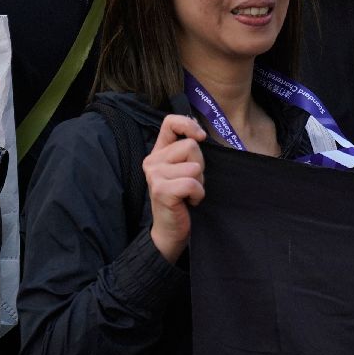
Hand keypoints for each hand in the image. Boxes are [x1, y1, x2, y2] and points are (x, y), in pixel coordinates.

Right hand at [144, 115, 207, 262]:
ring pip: (194, 166)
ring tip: (189, 194)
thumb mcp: (184, 170)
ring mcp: (154, 175)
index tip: (201, 137)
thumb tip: (200, 132)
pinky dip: (198, 194)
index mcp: (158, 152)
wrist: (171, 232)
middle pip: (191, 146)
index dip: (188, 124)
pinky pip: (192, 183)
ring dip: (200, 183)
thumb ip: (187, 151)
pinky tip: (189, 202)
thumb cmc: (182, 199)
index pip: (170, 122)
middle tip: (191, 183)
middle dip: (200, 165)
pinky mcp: (161, 190)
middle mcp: (152, 161)